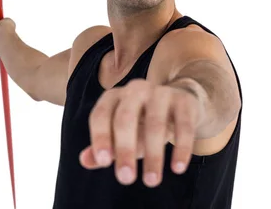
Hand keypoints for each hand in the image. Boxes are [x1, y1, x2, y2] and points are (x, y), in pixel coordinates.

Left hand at [79, 79, 202, 187]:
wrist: (181, 103)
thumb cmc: (143, 123)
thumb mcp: (122, 135)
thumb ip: (104, 147)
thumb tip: (86, 161)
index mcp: (114, 97)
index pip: (101, 115)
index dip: (101, 137)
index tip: (104, 162)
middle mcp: (135, 90)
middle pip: (125, 118)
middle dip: (125, 149)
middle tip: (126, 178)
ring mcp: (161, 92)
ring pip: (155, 123)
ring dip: (153, 154)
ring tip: (151, 181)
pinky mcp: (184, 101)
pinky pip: (183, 125)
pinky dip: (181, 148)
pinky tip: (177, 168)